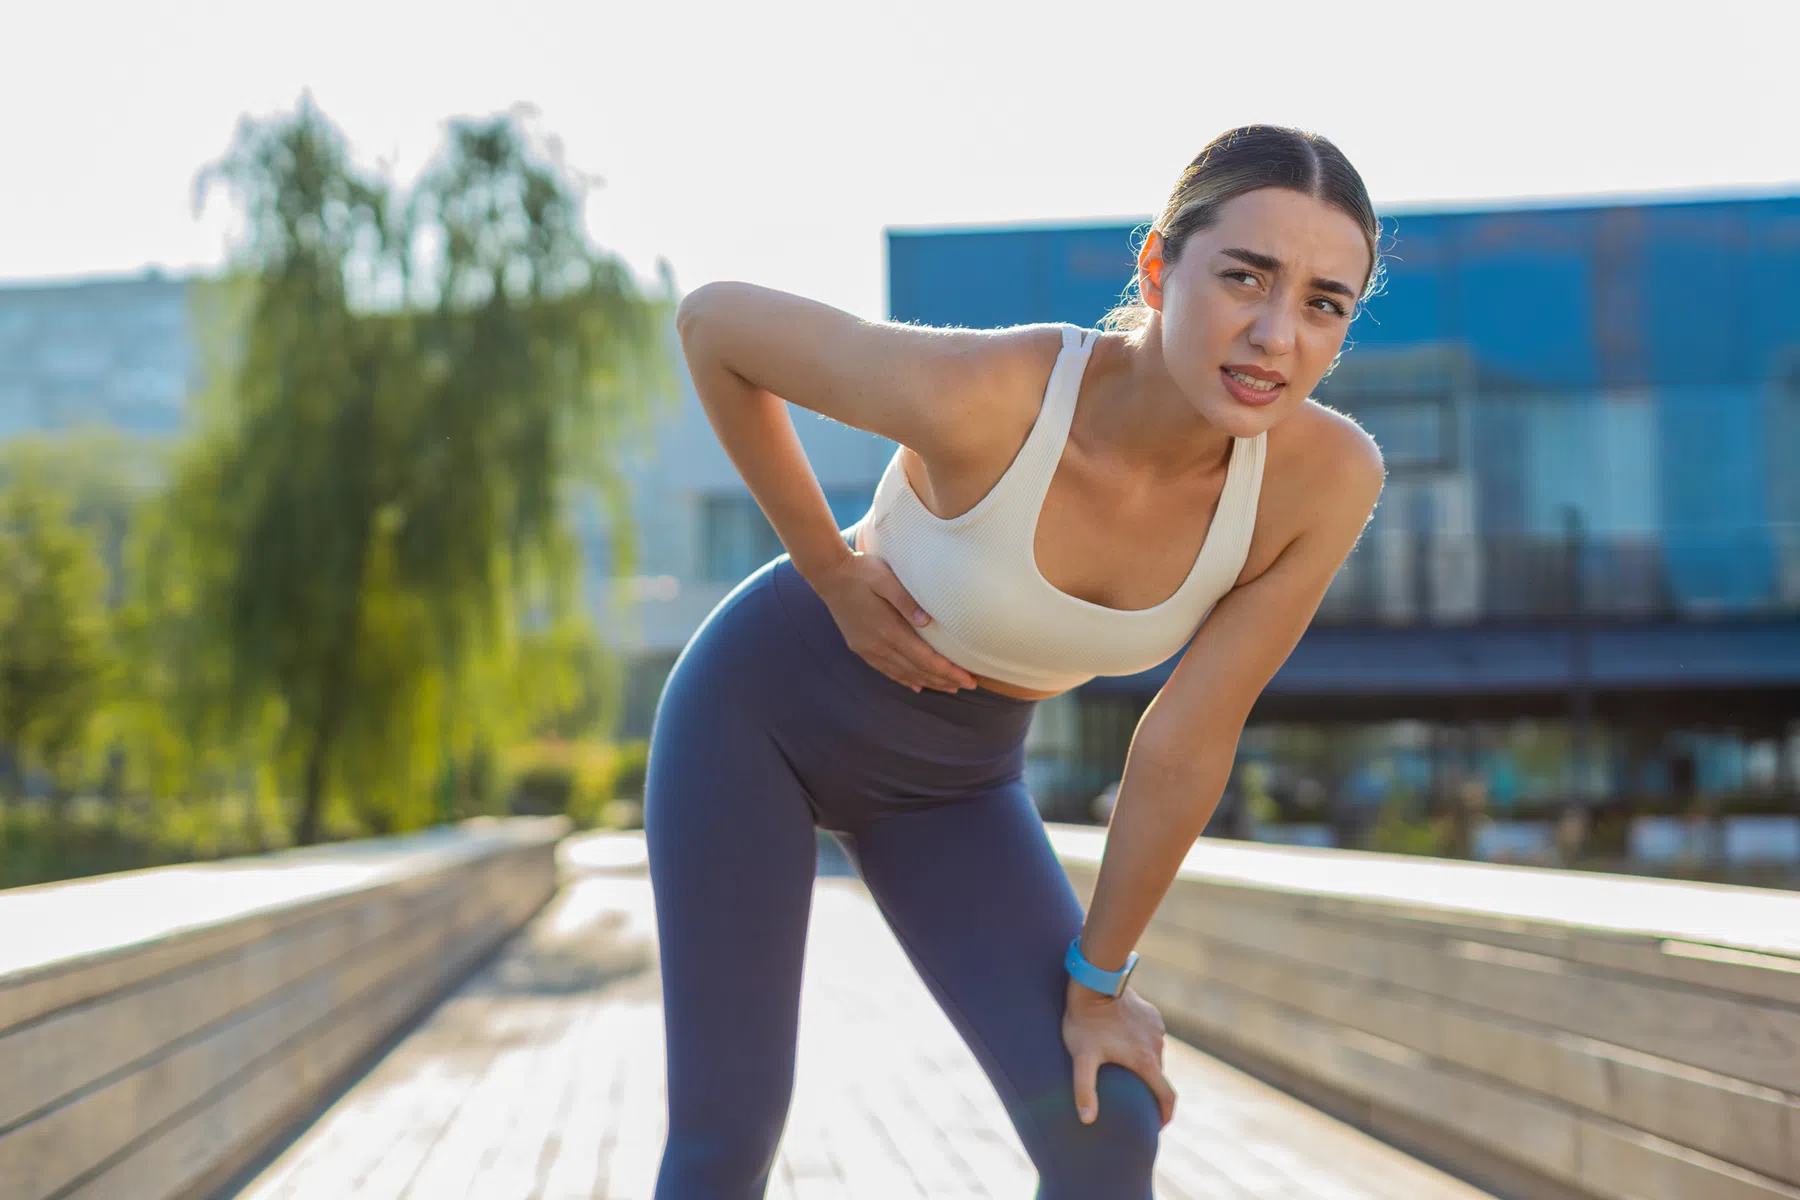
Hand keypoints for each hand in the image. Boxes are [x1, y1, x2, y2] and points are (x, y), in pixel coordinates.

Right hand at [809, 548, 978, 693]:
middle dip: (944, 680)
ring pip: (903, 674)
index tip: (968, 679)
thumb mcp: (885, 578)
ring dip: (928, 682)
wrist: (828, 575)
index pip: (925, 658)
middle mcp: (878, 645)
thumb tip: (928, 622)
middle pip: (917, 671)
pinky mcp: (860, 648)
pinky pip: (886, 671)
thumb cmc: (861, 571)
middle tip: (968, 685)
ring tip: (948, 688)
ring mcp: (867, 649)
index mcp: (887, 630)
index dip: (948, 671)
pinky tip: (916, 685)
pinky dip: (905, 680)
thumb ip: (906, 600)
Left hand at [1062, 977, 1177, 1127]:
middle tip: (1131, 1096)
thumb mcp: (1082, 1057)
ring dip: (1144, 1064)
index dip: (1165, 1115)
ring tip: (1124, 1068)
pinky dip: (1142, 1044)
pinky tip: (1124, 1042)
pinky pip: (1151, 1036)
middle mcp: (1157, 1046)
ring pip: (1154, 1055)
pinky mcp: (1152, 1014)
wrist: (1095, 982)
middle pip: (1158, 1076)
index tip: (1158, 1125)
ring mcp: (1157, 1029)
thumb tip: (1086, 1120)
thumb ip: (1084, 1089)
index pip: (1167, 1097)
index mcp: (1146, 1061)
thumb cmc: (1086, 1022)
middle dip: (1148, 1089)